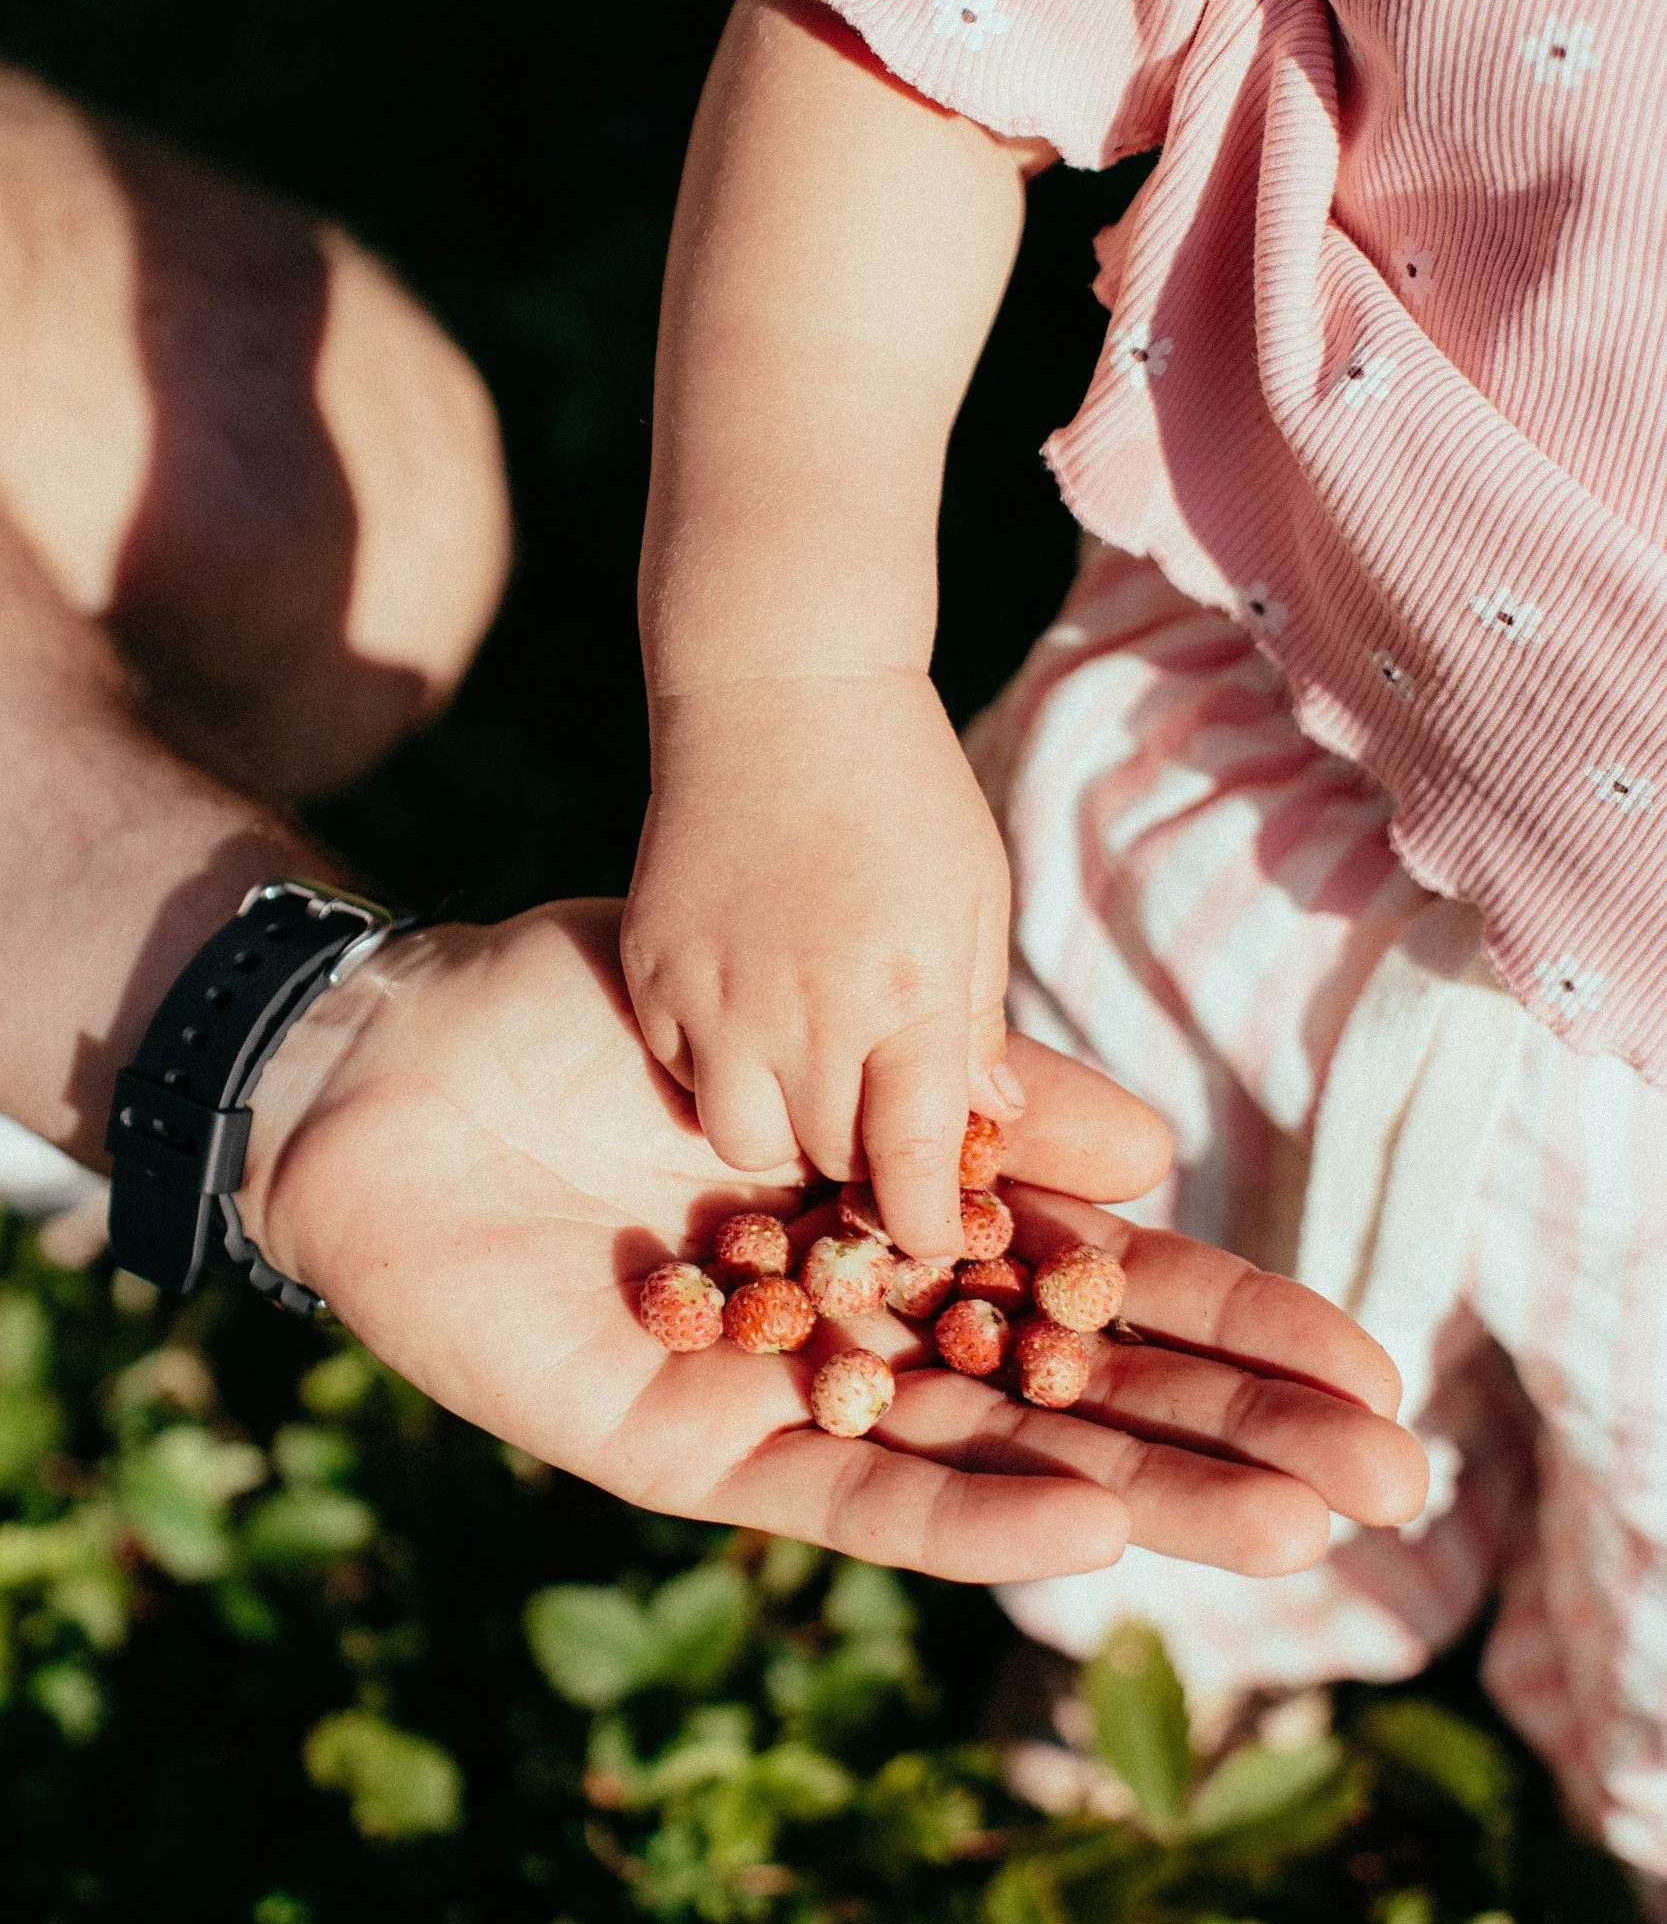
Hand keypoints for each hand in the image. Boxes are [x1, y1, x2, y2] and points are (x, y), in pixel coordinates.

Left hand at [240, 900, 1426, 1583]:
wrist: (403, 1058)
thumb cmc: (595, 1019)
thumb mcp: (820, 1030)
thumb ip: (980, 1102)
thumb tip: (1157, 1146)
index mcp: (903, 1231)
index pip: (1102, 1297)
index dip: (1233, 1330)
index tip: (1369, 1360)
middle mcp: (868, 1327)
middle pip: (1078, 1400)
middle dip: (1231, 1439)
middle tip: (1387, 1484)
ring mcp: (788, 1393)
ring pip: (991, 1463)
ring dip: (1145, 1495)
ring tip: (1295, 1523)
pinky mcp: (692, 1447)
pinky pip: (845, 1492)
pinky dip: (969, 1509)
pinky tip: (1093, 1521)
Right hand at [621, 669, 1014, 1257]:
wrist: (776, 682)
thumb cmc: (903, 787)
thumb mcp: (971, 897)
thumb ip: (976, 1019)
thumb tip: (989, 1126)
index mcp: (904, 995)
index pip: (915, 1166)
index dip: (928, 1224)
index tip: (935, 1242)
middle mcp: (804, 1010)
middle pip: (829, 1162)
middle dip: (863, 1162)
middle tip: (878, 1125)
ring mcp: (715, 993)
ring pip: (744, 1138)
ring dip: (785, 1126)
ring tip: (811, 1071)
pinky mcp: (653, 970)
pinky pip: (683, 1072)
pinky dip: (717, 1069)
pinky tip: (748, 1015)